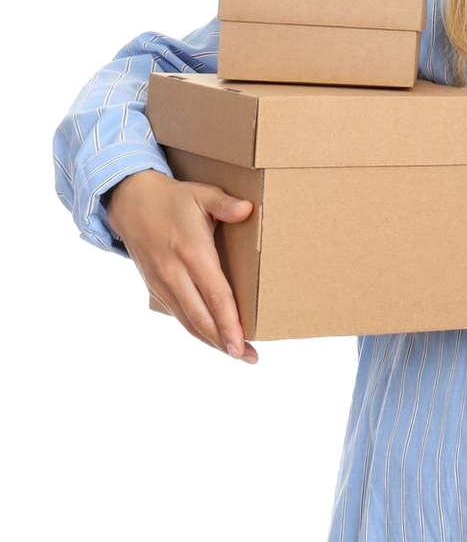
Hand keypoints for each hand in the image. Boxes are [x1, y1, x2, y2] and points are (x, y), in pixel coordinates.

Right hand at [107, 170, 262, 366]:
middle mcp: (175, 274)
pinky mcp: (154, 288)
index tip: (242, 345)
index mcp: (192, 253)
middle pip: (202, 318)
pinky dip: (194, 331)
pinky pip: (177, 316)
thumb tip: (247, 209)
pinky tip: (210, 341)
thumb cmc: (173, 199)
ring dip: (211, 341)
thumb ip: (225, 205)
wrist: (129, 201)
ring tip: (236, 356)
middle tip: (250, 358)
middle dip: (226, 342)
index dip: (229, 323)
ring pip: (188, 322)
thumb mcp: (202, 195)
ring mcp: (162, 284)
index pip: (215, 296)